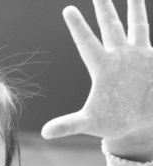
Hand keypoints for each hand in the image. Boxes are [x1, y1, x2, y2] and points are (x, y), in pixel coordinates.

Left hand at [42, 0, 152, 154]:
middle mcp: (119, 57)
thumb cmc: (114, 121)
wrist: (141, 123)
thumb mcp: (90, 123)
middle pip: (110, 27)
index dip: (78, 27)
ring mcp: (138, 56)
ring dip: (135, 8)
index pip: (87, 43)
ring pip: (136, 26)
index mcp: (102, 68)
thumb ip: (68, 125)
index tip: (68, 10)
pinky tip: (150, 6)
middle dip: (104, 8)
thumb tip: (44, 133)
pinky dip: (152, 25)